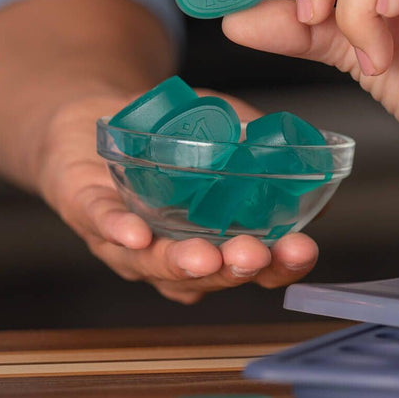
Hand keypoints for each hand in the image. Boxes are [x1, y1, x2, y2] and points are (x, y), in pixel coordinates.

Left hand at [34, 88, 318, 303]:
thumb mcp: (224, 136)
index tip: (302, 249)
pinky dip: (118, 229)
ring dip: (179, 262)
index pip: (253, 268)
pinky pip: (101, 223)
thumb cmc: (166, 139)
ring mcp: (125, 241)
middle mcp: (169, 255)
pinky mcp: (86, 208)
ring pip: (152, 263)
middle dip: (232, 269)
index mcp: (212, 242)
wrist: (98, 120)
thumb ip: (261, 151)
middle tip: (254, 255)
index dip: (279, 265)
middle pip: (204, 277)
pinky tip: (134, 232)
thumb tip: (312, 161)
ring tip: (204, 255)